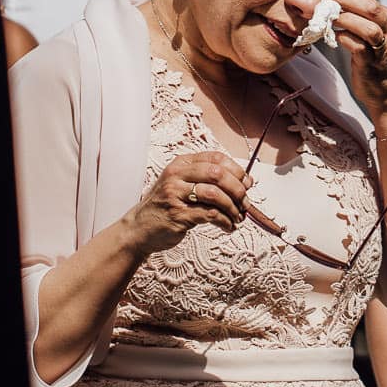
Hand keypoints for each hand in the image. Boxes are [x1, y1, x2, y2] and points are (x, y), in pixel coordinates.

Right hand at [122, 152, 251, 255]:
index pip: (216, 158)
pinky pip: (210, 214)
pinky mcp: (178, 215)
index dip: (237, 170)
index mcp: (181, 163)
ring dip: (233, 208)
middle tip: (245, 203)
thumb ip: (205, 179)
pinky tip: (228, 226)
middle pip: (217, 174)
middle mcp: (177, 175)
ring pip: (215, 194)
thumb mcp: (180, 184)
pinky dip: (225, 221)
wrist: (139, 228)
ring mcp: (175, 194)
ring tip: (237, 218)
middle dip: (237, 189)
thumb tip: (241, 183)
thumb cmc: (165, 206)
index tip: (247, 183)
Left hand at [327, 0, 386, 115]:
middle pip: (371, 7)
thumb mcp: (376, 37)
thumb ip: (361, 21)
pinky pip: (357, 45)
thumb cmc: (378, 64)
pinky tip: (334, 37)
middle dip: (346, 0)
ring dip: (344, 19)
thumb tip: (335, 4)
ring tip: (328, 18)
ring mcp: (384, 48)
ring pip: (367, 26)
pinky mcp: (372, 64)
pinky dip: (343, 38)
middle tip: (327, 0)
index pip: (369, 0)